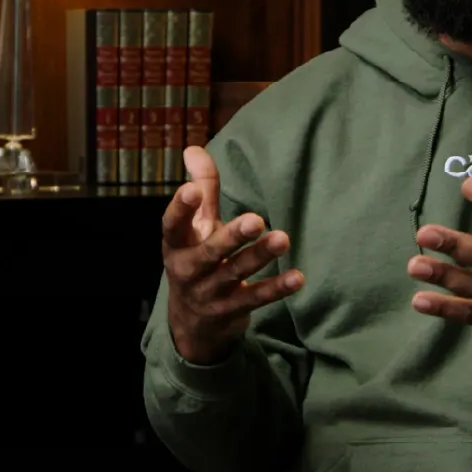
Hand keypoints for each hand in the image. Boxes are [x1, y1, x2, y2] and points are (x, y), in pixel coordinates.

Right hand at [161, 146, 304, 364]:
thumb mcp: (196, 226)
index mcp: (177, 244)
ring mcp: (209, 293)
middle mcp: (188, 270)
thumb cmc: (197, 258)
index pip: (173, 225)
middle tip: (256, 219)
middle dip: (231, 236)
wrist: (192, 323)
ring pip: (235, 274)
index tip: (193, 190)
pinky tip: (298, 277)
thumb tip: (193, 148)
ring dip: (259, 257)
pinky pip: (255, 299)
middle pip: (209, 253)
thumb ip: (202, 188)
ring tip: (283, 239)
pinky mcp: (230, 311)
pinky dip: (276, 288)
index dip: (181, 208)